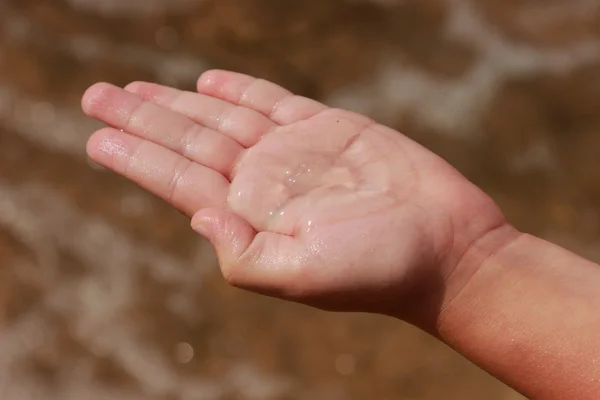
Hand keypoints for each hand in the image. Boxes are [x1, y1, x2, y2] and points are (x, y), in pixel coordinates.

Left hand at [82, 70, 507, 320]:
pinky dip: (239, 90)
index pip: (178, 179)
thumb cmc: (379, 268)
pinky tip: (208, 83)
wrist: (445, 247)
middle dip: (141, 119)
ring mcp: (294, 152)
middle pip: (188, 141)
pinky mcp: (328, 128)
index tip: (95, 137)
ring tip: (134, 90)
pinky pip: (272, 101)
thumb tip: (194, 214)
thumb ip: (242, 255)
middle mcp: (264, 181)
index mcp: (250, 215)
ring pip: (220, 118)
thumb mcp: (303, 276)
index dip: (136, 157)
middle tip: (95, 97)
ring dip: (177, 101)